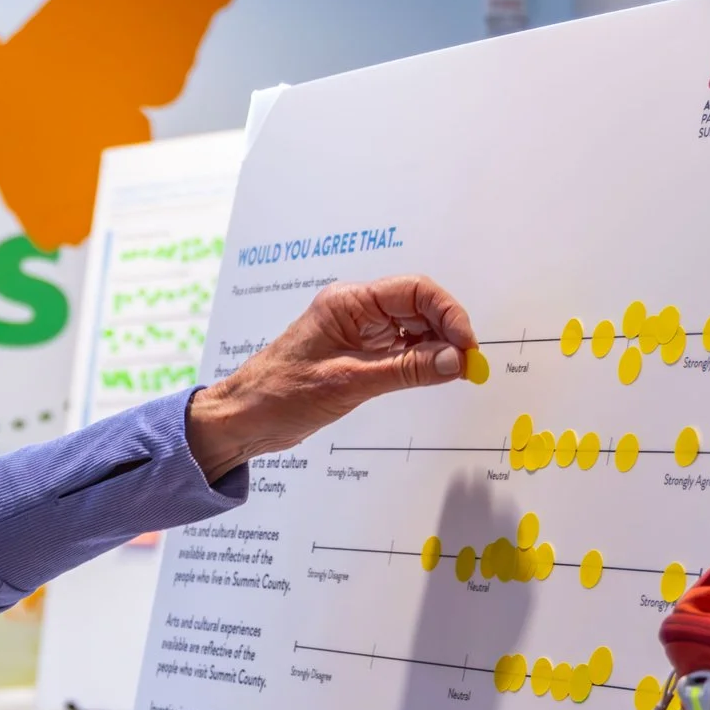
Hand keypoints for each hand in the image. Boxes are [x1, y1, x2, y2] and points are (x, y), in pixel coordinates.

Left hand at [185, 275, 476, 482]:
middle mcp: (354, 311)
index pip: (415, 291)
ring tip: (453, 374)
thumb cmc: (278, 395)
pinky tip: (431, 376)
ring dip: (436, 348)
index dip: (449, 314)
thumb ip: (406, 370)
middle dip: (447, 332)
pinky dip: (419, 362)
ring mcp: (356, 332)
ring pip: (412, 329)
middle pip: (419, 308)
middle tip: (467, 366)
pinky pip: (398, 349)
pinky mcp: (355, 354)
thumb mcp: (349, 383)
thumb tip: (455, 361)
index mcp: (348, 303)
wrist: (242, 419)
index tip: (467, 345)